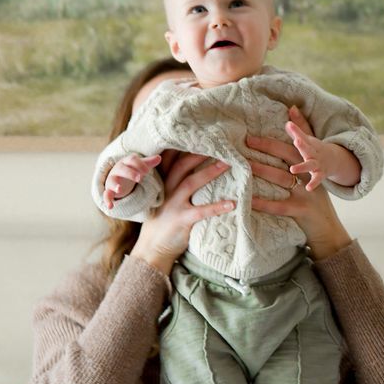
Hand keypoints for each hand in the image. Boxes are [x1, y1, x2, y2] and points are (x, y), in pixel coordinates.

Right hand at [103, 153, 161, 208]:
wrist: (117, 176)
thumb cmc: (131, 170)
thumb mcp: (139, 166)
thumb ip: (148, 163)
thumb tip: (159, 158)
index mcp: (126, 162)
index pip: (132, 160)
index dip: (139, 164)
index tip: (147, 171)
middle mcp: (118, 170)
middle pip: (122, 169)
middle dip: (130, 173)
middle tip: (140, 178)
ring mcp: (112, 180)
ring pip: (112, 181)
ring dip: (115, 185)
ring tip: (119, 189)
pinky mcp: (109, 190)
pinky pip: (106, 195)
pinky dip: (107, 200)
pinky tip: (111, 206)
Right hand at [131, 153, 233, 275]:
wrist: (152, 250)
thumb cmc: (162, 222)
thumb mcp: (164, 199)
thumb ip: (175, 183)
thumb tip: (195, 167)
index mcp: (163, 183)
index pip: (173, 159)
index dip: (186, 145)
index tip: (203, 133)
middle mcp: (166, 190)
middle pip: (183, 165)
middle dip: (201, 153)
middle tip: (221, 144)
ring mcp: (172, 205)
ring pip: (191, 183)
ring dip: (210, 172)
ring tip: (229, 164)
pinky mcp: (181, 220)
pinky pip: (201, 211)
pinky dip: (217, 207)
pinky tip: (232, 204)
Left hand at [247, 108, 351, 260]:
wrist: (328, 227)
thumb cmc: (315, 197)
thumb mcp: (312, 172)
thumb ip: (304, 140)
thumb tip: (291, 109)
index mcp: (311, 164)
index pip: (294, 145)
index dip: (280, 136)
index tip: (260, 130)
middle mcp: (309, 175)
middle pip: (289, 156)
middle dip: (269, 147)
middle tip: (248, 142)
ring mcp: (306, 193)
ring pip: (283, 178)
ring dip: (263, 170)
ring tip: (247, 165)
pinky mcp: (302, 210)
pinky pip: (280, 206)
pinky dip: (264, 203)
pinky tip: (250, 200)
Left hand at [285, 107, 360, 190]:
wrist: (334, 160)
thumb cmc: (314, 148)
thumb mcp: (307, 136)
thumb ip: (298, 124)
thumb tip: (291, 107)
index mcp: (308, 142)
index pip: (301, 135)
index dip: (294, 130)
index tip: (288, 124)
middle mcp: (312, 152)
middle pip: (306, 147)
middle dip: (301, 144)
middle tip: (296, 141)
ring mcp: (317, 163)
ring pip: (309, 164)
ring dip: (302, 166)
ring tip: (293, 169)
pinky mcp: (320, 174)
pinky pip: (317, 179)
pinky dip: (314, 183)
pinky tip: (309, 188)